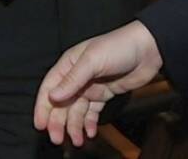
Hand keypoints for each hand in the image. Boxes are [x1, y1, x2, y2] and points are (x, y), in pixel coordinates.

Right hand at [33, 20, 162, 147]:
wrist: (148, 49)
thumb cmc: (118, 47)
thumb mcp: (92, 61)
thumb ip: (72, 80)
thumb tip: (52, 96)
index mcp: (69, 64)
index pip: (49, 87)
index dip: (43, 107)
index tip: (40, 125)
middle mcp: (77, 77)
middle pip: (62, 103)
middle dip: (58, 122)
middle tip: (57, 139)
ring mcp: (91, 87)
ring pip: (76, 111)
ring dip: (74, 126)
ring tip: (77, 140)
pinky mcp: (104, 95)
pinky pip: (92, 112)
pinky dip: (89, 123)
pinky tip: (90, 133)